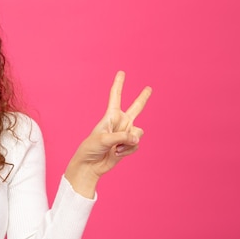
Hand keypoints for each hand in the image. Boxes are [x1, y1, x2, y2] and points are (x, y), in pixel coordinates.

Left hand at [65, 71, 151, 196]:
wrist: (91, 165)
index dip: (119, 84)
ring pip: (138, 133)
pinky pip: (136, 145)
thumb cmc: (91, 148)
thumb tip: (137, 139)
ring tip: (116, 148)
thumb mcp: (104, 139)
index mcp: (110, 116)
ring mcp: (126, 134)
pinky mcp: (129, 145)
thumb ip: (122, 137)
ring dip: (129, 142)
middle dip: (142, 98)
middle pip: (136, 108)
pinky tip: (117, 153)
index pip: (115, 97)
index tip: (121, 72)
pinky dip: (128, 151)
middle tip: (149, 88)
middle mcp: (120, 122)